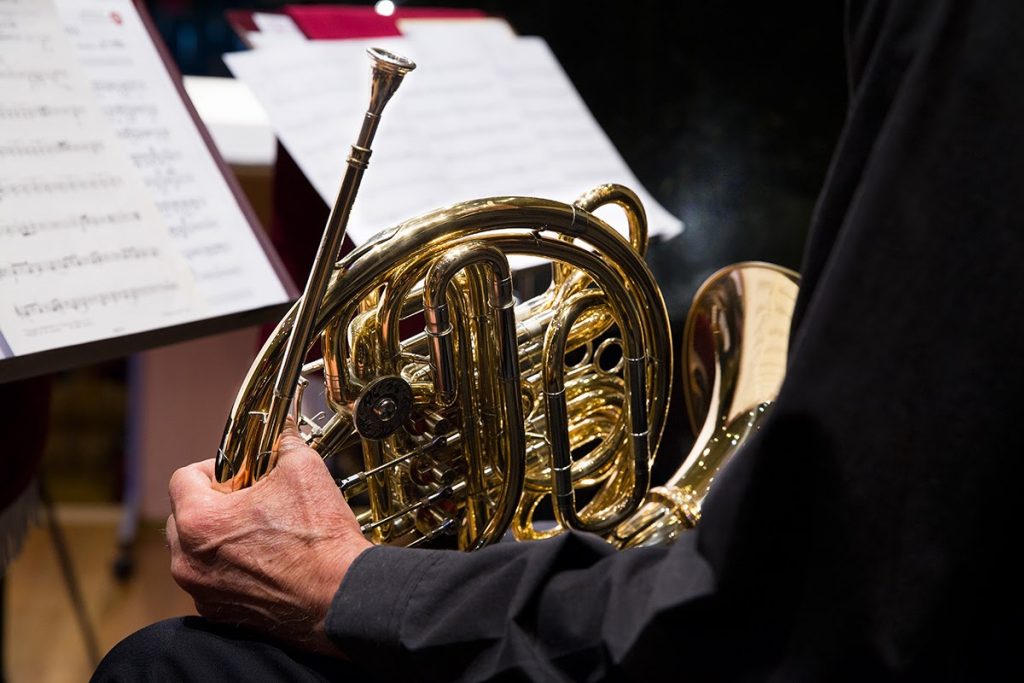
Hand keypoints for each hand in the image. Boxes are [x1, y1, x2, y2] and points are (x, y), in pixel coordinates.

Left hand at [166, 420, 371, 654]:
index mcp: (198, 523)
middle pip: (184, 515)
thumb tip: (285, 434)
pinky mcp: (220, 612)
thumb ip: (285, 445)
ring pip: (196, 550)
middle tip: (250, 497)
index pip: (183, 478)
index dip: (214, 466)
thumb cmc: (319, 538)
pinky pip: (212, 578)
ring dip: (219, 535)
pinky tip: (265, 557)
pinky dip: (229, 566)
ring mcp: (202, 591)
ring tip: (259, 528)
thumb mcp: (304, 470)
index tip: (240, 470)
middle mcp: (188, 561)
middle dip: (214, 502)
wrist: (339, 595)